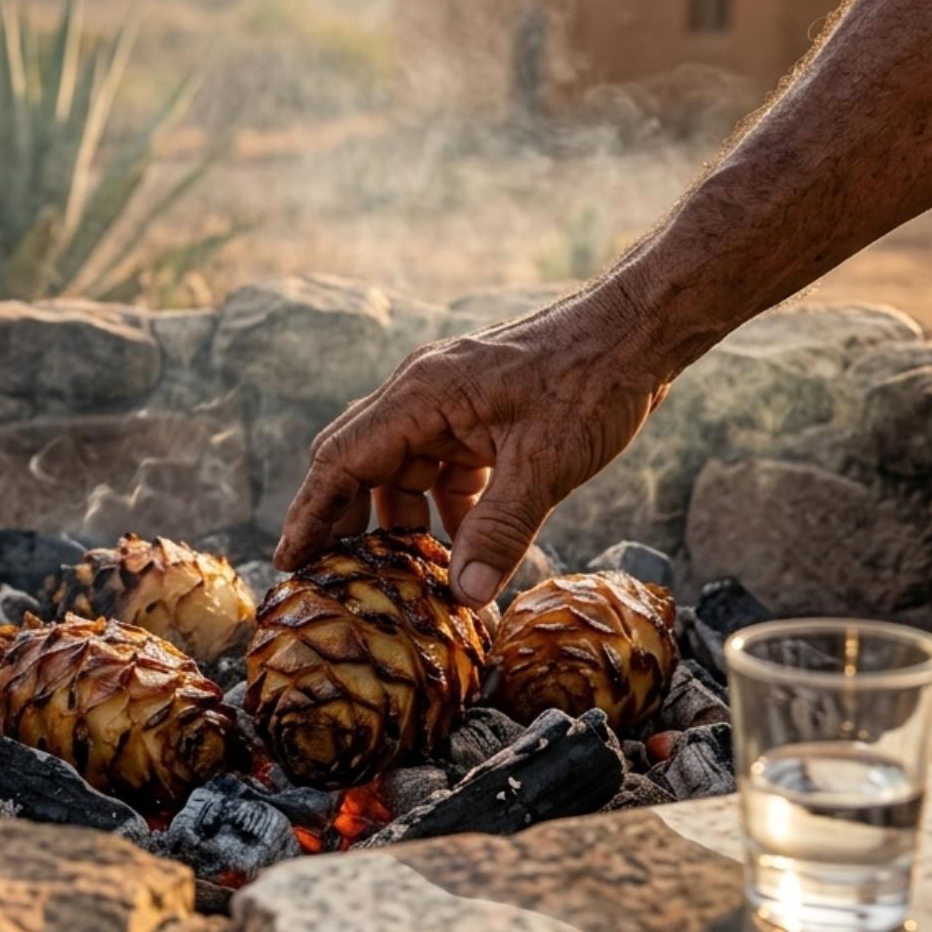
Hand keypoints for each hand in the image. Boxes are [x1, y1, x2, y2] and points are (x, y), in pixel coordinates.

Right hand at [274, 290, 671, 605]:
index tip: (291, 561)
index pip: (341, 458)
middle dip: (344, 520)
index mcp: (422, 393)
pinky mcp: (479, 413)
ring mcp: (451, 401)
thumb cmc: (593, 381)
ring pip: (403, 469)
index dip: (312, 513)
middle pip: (358, 461)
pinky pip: (442, 467)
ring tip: (403, 575)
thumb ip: (500, 531)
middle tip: (332, 578)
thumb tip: (465, 596)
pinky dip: (444, 508)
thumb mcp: (546, 465)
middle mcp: (423, 392)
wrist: (640, 334)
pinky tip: (463, 547)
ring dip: (402, 520)